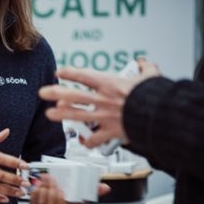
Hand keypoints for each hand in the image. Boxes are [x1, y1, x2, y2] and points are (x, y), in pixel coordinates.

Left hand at [29, 174, 110, 203]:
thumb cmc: (71, 201)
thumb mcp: (83, 196)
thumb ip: (94, 191)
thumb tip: (105, 187)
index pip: (60, 202)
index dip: (56, 193)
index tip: (56, 183)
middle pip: (49, 199)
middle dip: (48, 187)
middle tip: (49, 176)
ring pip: (41, 199)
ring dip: (41, 188)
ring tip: (43, 179)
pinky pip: (33, 200)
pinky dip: (34, 192)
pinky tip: (37, 185)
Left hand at [39, 59, 159, 147]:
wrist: (160, 116)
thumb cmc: (154, 97)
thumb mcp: (151, 76)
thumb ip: (145, 67)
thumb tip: (144, 62)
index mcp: (110, 84)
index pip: (83, 76)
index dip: (69, 73)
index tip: (59, 72)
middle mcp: (103, 100)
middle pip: (73, 95)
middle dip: (55, 93)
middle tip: (43, 92)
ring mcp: (104, 117)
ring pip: (76, 116)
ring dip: (61, 115)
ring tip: (49, 114)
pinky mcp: (110, 132)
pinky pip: (94, 139)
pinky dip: (88, 141)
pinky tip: (83, 140)